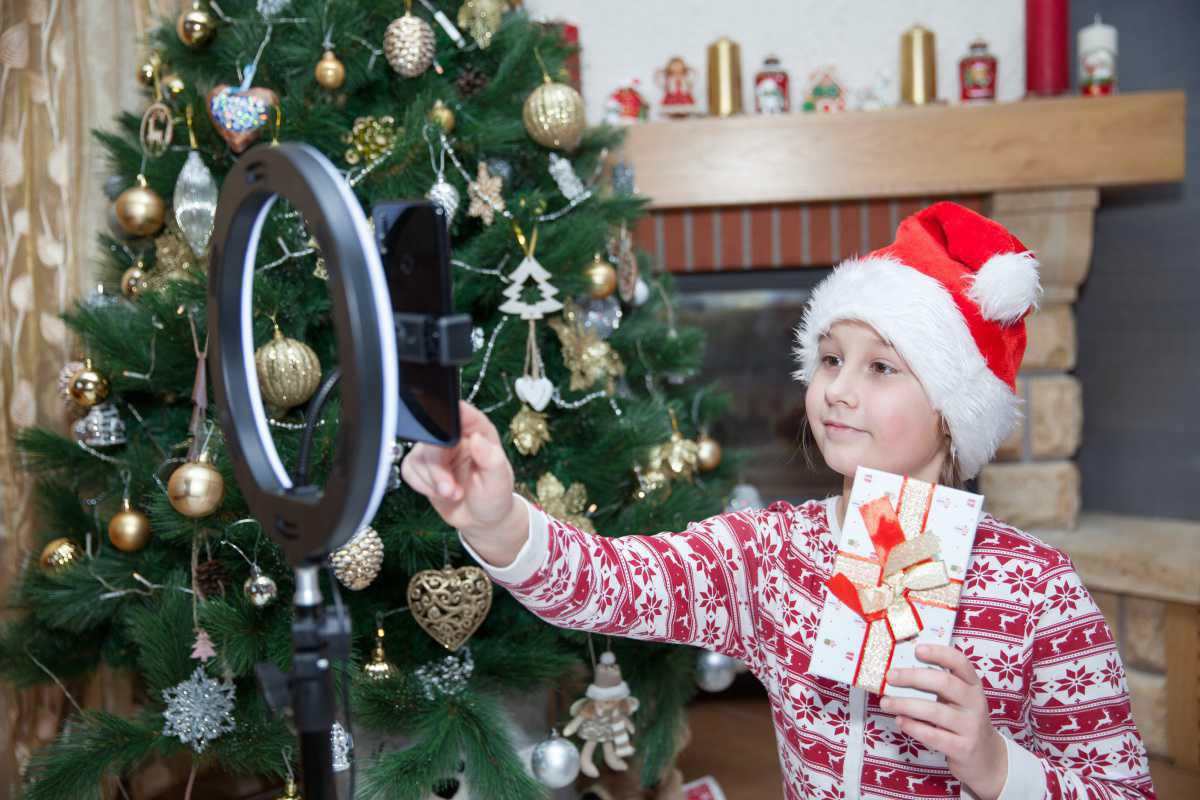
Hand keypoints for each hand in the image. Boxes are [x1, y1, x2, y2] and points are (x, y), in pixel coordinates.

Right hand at [400, 401, 515, 535]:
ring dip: (432, 482)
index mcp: (477, 431)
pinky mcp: (421, 464)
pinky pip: (409, 469)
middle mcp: (454, 436)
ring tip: (453, 494)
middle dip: (438, 470)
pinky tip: (439, 493)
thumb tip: (478, 439)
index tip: (449, 433)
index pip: (463, 414)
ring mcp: (436, 449)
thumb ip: (492, 459)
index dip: (452, 417)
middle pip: (433, 439)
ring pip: (418, 457)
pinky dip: (422, 486)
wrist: (479, 518)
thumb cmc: (493, 495)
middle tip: (450, 491)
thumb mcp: (499, 480)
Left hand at [880, 644, 1007, 799]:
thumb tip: (900, 671)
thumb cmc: (963, 721)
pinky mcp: (963, 748)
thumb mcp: (958, 700)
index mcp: (973, 686)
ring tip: (886, 703)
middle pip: (945, 683)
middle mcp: (975, 703)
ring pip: (935, 711)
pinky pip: (934, 735)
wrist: (986, 758)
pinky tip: (900, 721)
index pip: (960, 663)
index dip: (939, 653)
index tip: (917, 649)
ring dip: (905, 705)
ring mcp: (971, 726)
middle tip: (890, 676)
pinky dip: (913, 727)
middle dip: (913, 677)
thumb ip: (938, 686)